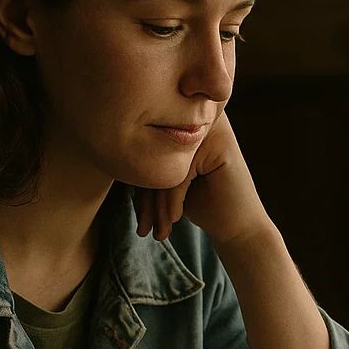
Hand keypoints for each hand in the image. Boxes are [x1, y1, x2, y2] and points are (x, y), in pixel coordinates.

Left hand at [135, 110, 268, 246]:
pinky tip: (172, 222)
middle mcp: (195, 117)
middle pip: (155, 156)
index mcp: (178, 121)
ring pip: (167, 167)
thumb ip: (146, 164)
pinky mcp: (222, 145)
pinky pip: (180, 174)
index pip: (145, 150)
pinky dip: (173, 202)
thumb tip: (110, 158)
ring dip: (157, 206)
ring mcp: (212, 127)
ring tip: (155, 231)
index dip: (137, 186)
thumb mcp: (166, 182)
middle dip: (147, 199)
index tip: (139, 219)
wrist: (238, 226)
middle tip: (143, 229)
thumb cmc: (199, 203)